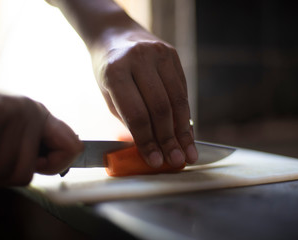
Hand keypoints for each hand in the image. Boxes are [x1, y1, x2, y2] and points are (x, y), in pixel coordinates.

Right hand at [0, 82, 82, 185]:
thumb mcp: (3, 127)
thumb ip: (25, 144)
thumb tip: (55, 165)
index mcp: (37, 115)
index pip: (71, 146)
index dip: (58, 164)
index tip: (39, 166)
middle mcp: (30, 111)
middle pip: (25, 173)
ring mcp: (12, 112)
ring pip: (4, 172)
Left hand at [48, 0, 197, 167]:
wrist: (115, 33)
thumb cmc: (108, 69)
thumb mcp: (109, 93)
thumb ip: (130, 118)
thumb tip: (153, 147)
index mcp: (116, 71)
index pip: (137, 114)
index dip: (148, 141)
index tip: (155, 161)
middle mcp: (140, 60)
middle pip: (161, 108)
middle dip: (170, 139)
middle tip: (177, 161)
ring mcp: (159, 54)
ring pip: (177, 100)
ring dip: (184, 131)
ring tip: (189, 152)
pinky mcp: (173, 55)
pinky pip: (183, 89)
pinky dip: (185, 113)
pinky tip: (187, 132)